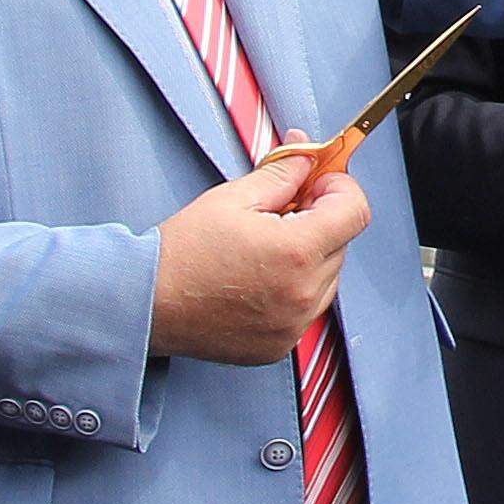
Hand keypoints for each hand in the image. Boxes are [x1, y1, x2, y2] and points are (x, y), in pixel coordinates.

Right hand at [152, 149, 373, 362]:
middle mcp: (303, 294)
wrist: (147, 303)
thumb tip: (309, 158)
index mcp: (296, 252)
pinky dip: (294, 289)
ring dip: (310, 256)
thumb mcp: (233, 197)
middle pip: (342, 243)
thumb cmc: (182, 252)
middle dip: (320, 219)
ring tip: (264, 247)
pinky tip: (258, 277)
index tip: (318, 182)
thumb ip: (282, 174)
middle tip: (281, 210)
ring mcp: (294, 325)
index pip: (356, 211)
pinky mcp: (280, 346)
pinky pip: (307, 309)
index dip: (339, 187)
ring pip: (328, 277)